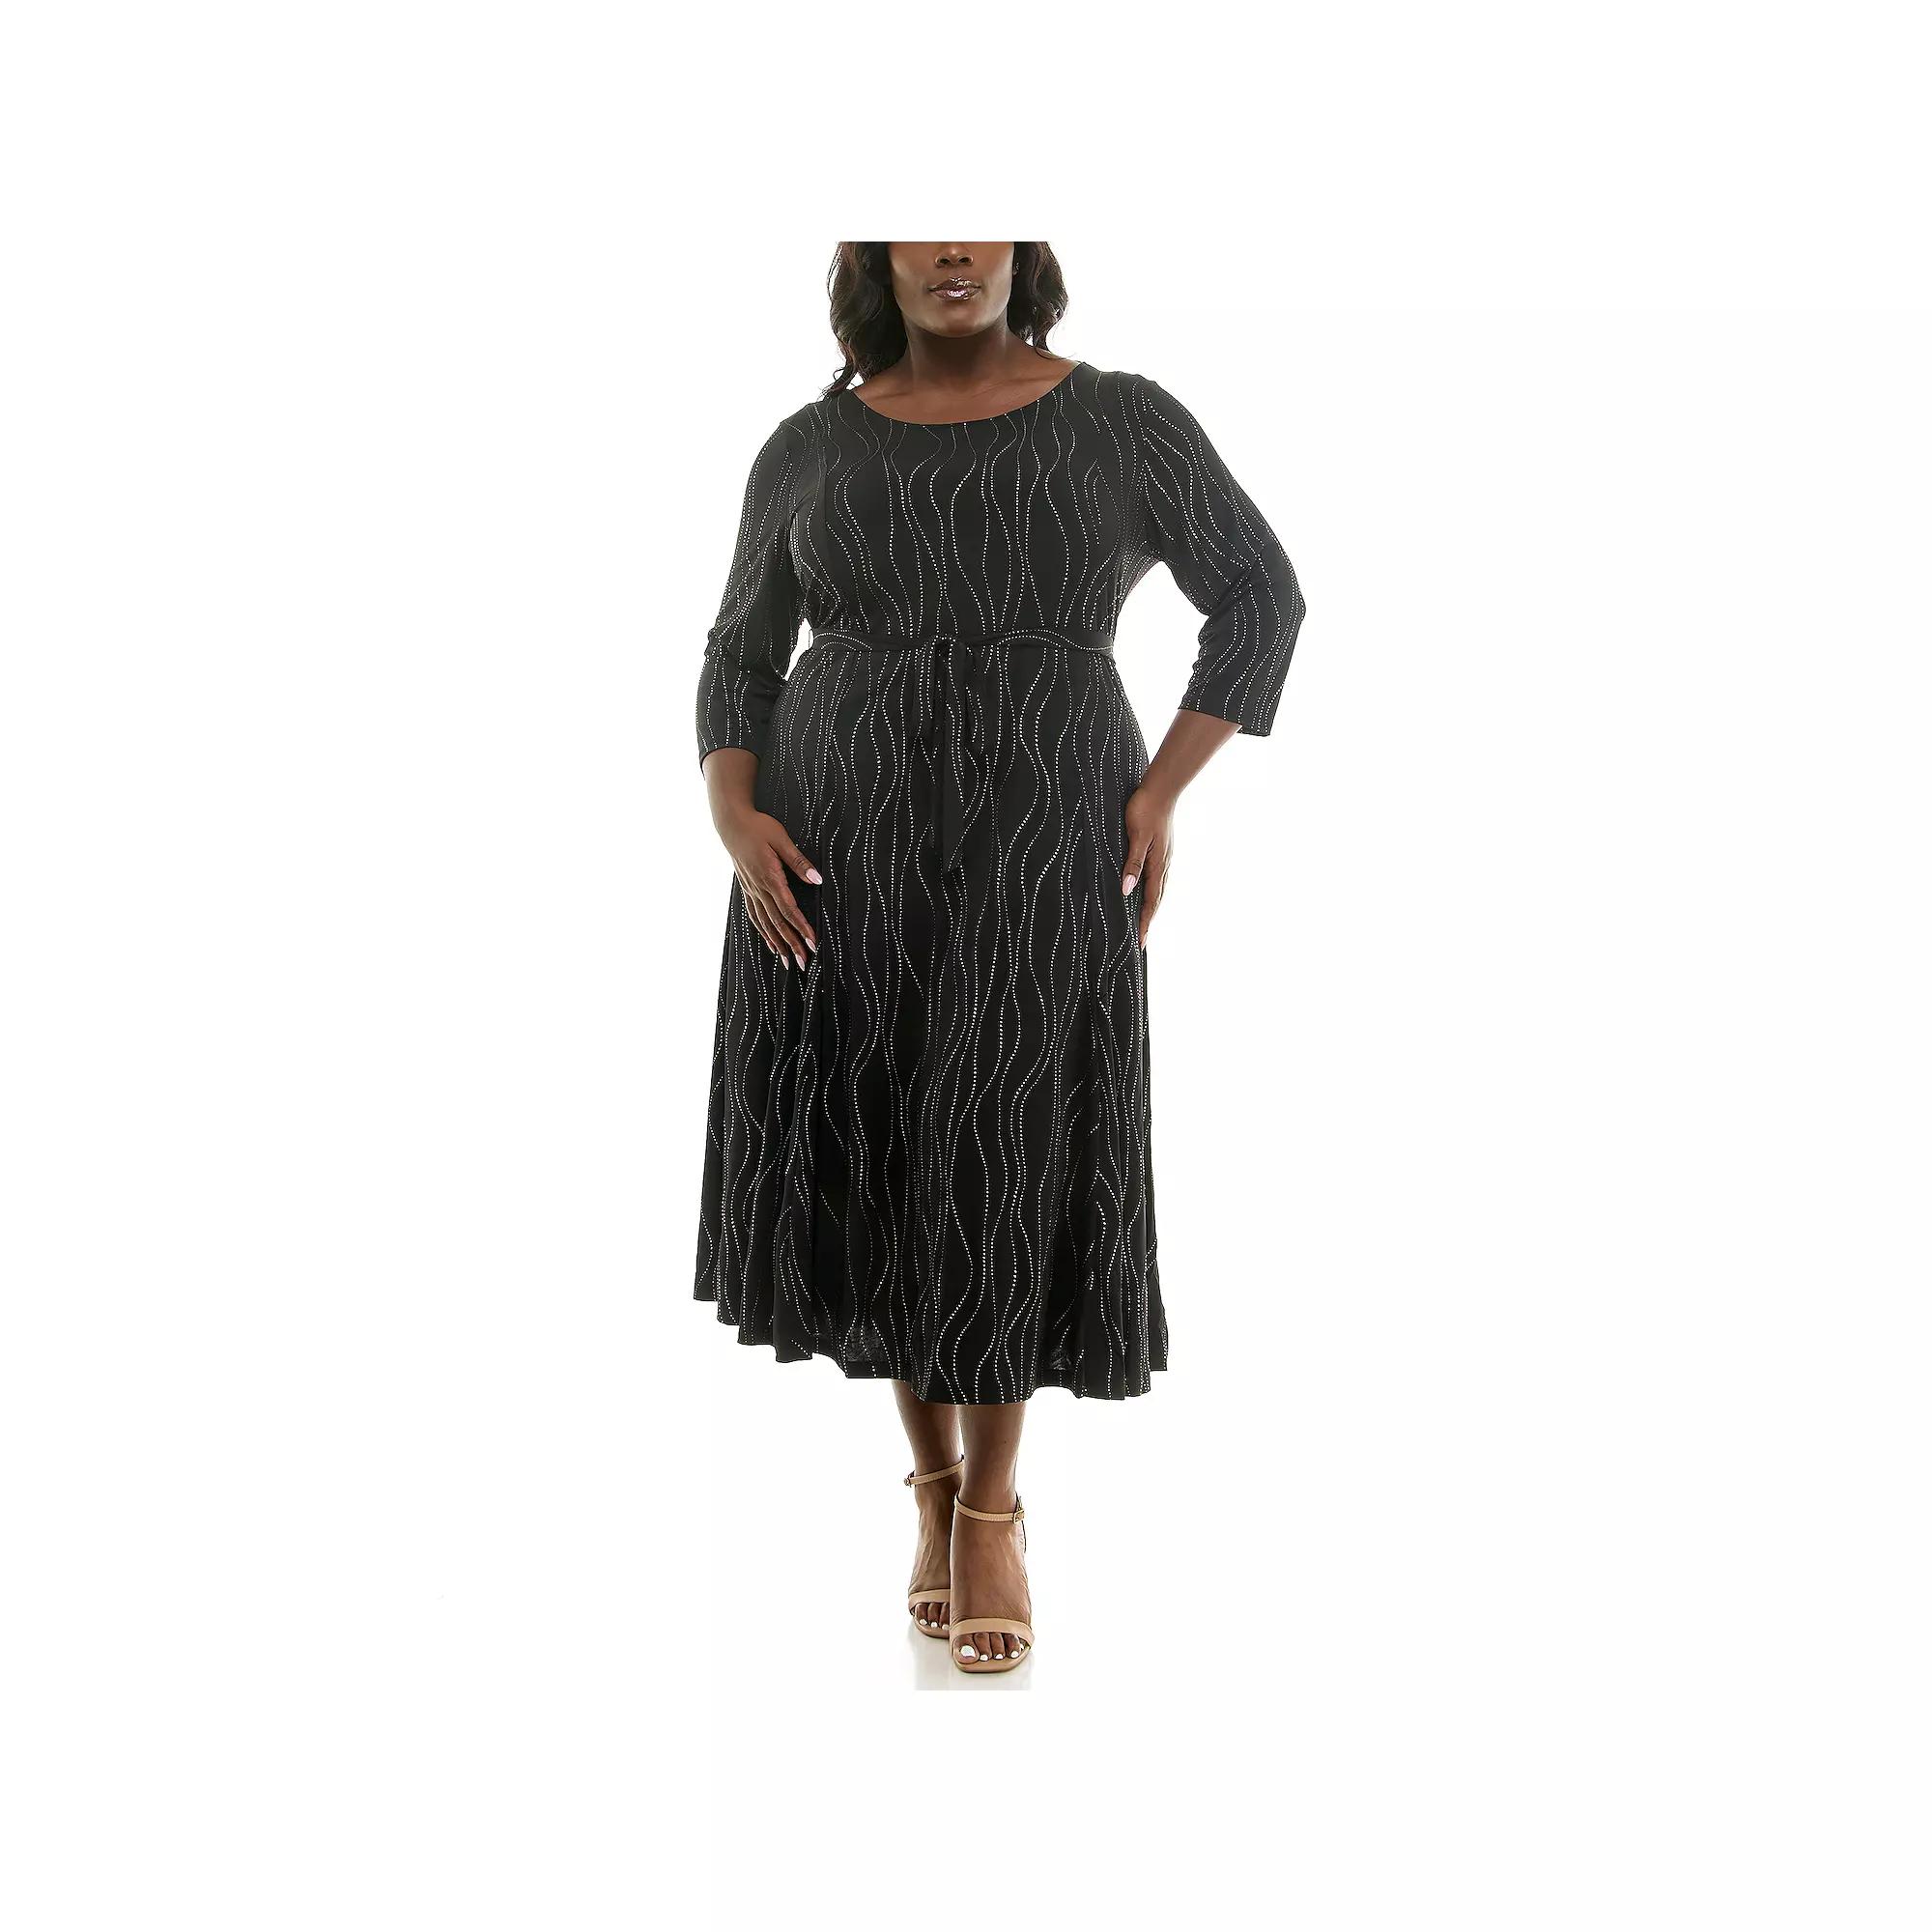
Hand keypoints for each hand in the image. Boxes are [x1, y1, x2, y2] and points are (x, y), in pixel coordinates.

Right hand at [717, 805, 820, 967]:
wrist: (731, 823)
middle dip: (792, 944)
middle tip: (804, 963)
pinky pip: (755, 916)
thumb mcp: (781, 839)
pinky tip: (771, 943)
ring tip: (789, 962)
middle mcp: (759, 889)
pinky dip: (764, 932)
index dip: (802, 928)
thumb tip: (816, 879)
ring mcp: (751, 890)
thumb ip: (798, 862)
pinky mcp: (747, 888)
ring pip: (766, 924)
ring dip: (778, 944)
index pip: (789, 910)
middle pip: (778, 923)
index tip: (813, 943)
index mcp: (770, 878)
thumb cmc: (758, 828)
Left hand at [1121, 783, 1175, 947]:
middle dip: (1148, 921)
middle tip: (1141, 940)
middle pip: (1156, 900)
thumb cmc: (1145, 810)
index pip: (1151, 902)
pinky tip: (1144, 891)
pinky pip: (1155, 878)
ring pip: (1157, 890)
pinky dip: (1151, 892)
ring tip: (1143, 922)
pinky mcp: (1160, 850)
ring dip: (1150, 908)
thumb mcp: (1136, 837)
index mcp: (1157, 865)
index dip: (1144, 923)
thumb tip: (1127, 891)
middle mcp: (1163, 865)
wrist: (1161, 788)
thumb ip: (1132, 864)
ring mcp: (1163, 858)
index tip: (1140, 943)